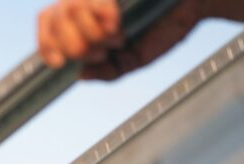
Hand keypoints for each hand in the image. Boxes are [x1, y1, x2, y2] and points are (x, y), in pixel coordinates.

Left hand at [38, 0, 202, 79]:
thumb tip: (80, 76)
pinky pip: (97, 0)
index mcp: (86, 16)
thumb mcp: (133, 59)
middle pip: (56, 19)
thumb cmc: (164, 28)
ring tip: (117, 38)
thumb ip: (108, 71)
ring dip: (92, 34)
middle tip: (104, 51)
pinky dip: (104, 17)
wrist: (198, 4)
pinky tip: (119, 27)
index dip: (46, 43)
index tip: (59, 63)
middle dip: (76, 46)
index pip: (46, 22)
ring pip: (70, 9)